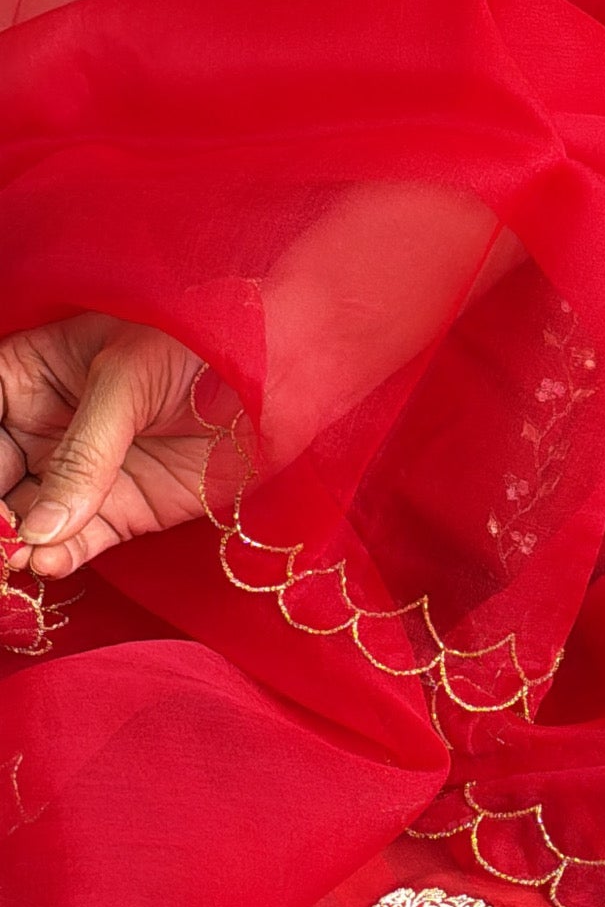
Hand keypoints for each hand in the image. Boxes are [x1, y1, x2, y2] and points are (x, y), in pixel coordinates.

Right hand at [0, 315, 207, 578]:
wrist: (277, 369)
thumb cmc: (194, 342)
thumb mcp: (124, 378)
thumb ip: (80, 453)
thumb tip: (35, 530)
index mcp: (23, 377)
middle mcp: (38, 431)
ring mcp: (77, 477)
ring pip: (24, 523)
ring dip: (13, 547)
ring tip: (14, 560)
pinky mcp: (121, 513)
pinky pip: (74, 546)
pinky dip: (58, 559)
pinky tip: (45, 563)